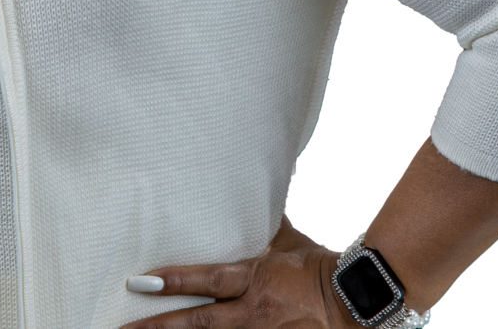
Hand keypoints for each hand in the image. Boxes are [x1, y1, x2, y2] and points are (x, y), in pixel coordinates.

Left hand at [118, 214, 358, 327]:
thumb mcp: (288, 239)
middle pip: (199, 323)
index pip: (207, 279)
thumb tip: (258, 183)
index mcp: (256, 278)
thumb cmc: (319, 265)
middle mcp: (253, 312)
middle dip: (159, 327)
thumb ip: (264, 222)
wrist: (356, 301)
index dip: (175, 280)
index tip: (141, 281)